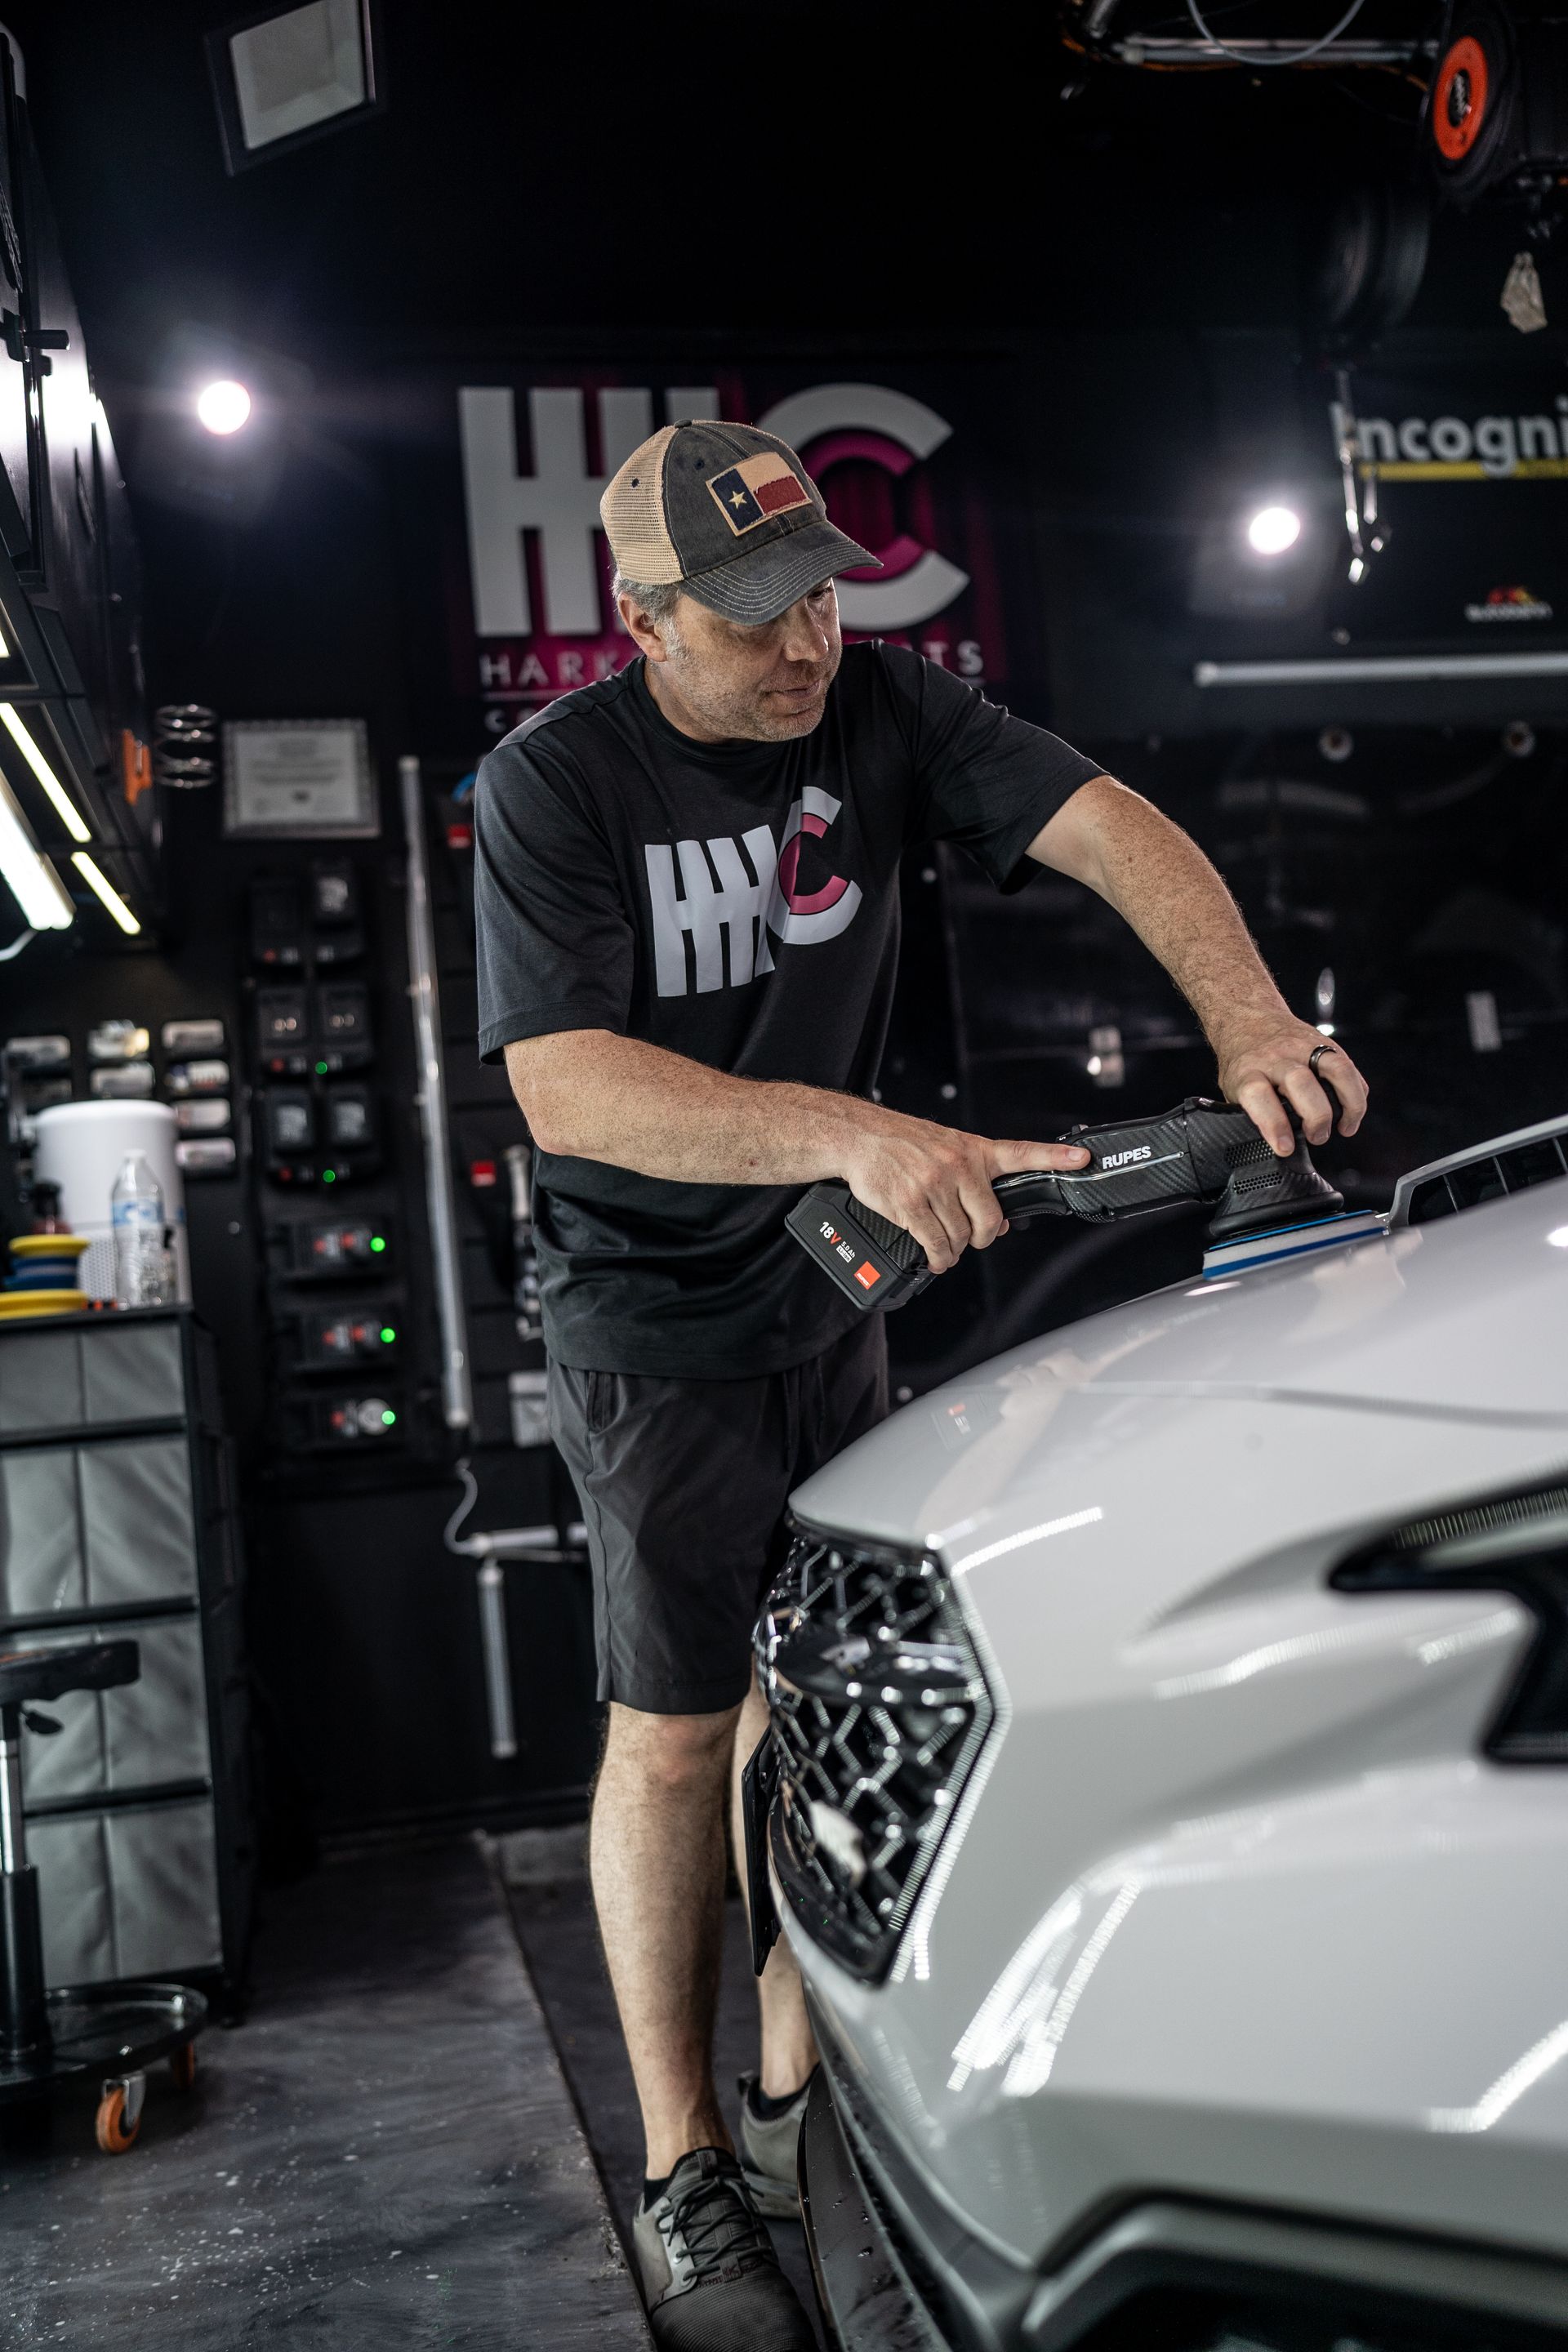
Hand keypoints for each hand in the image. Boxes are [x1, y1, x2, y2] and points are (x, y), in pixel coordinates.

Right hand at [841, 1110, 1090, 1274]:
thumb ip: (975, 1181)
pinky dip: (939, 1258)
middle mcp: (958, 1166)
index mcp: (973, 1150)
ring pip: (961, 1236)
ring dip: (955, 1250)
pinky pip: (935, 1243)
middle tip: (973, 1239)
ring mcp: (934, 1184)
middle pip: (990, 1220)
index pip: (1022, 1153)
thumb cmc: (903, 1143)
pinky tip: (936, 1257)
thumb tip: (1000, 1223)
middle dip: (983, 1237)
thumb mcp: (947, 1148)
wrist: (860, 1137)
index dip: (1055, 1157)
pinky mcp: (910, 1203)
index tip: (1082, 1159)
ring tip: (945, 1248)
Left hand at [1215, 1014, 1368, 1154]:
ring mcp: (1303, 1047)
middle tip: (1317, 1137)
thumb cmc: (1243, 1060)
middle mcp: (1277, 1057)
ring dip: (1348, 1103)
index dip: (1273, 1125)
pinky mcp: (1325, 1043)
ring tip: (1345, 1127)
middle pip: (1301, 1082)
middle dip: (1316, 1117)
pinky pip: (1349, 1067)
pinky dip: (1356, 1093)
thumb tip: (1269, 1145)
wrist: (1250, 1018)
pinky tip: (1351, 1111)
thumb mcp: (1232, 1088)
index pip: (1259, 1095)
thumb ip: (1249, 1112)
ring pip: (1335, 1068)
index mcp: (1248, 1070)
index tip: (1285, 1147)